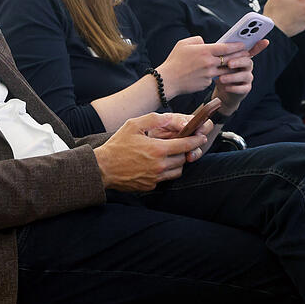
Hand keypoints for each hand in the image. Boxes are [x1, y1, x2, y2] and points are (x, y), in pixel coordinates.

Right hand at [93, 113, 209, 190]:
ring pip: (178, 170)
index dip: (196, 140)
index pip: (186, 145)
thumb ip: (155, 119)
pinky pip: (166, 178)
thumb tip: (171, 118)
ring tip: (172, 154)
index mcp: (158, 149)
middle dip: (187, 150)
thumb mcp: (134, 125)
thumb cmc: (117, 145)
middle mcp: (160, 165)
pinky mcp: (150, 185)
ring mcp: (156, 177)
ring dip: (179, 162)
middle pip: (184, 158)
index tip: (201, 137)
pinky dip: (167, 171)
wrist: (103, 168)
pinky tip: (160, 163)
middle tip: (186, 144)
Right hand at [156, 36, 249, 97]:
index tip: (243, 44)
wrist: (168, 80)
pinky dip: (216, 76)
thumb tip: (206, 42)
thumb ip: (197, 40)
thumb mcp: (183, 44)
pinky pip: (214, 78)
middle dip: (239, 56)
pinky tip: (217, 74)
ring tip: (237, 64)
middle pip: (230, 59)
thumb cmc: (174, 61)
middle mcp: (209, 63)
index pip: (225, 48)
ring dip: (232, 68)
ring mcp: (208, 75)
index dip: (236, 46)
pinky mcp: (206, 84)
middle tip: (246, 54)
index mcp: (204, 51)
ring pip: (226, 71)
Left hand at [212, 39, 267, 113]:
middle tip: (229, 63)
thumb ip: (217, 52)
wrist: (222, 91)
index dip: (259, 45)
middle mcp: (247, 66)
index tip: (264, 41)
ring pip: (245, 75)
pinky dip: (234, 88)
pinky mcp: (245, 89)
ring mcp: (247, 78)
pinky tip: (225, 87)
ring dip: (233, 76)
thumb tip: (205, 41)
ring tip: (221, 78)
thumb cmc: (219, 72)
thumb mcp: (218, 61)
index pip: (251, 49)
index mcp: (241, 57)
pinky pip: (242, 88)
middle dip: (239, 61)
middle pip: (248, 61)